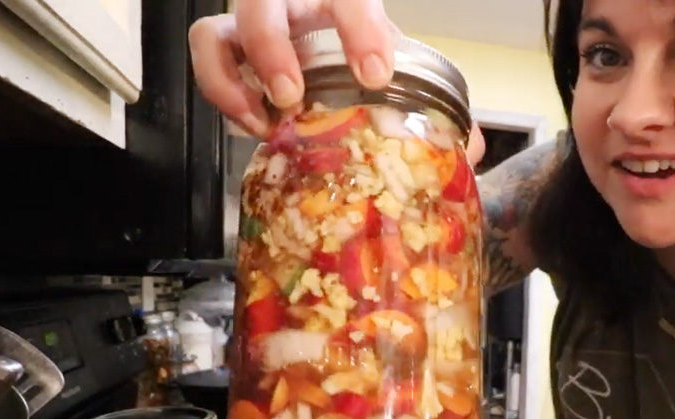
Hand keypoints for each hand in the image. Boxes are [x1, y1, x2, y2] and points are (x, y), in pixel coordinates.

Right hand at [187, 0, 486, 165]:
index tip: (375, 76)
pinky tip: (252, 125)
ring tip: (263, 119)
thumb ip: (431, 98)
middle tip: (294, 98)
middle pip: (262, 0)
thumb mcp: (398, 60)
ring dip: (232, 78)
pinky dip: (221, 93)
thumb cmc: (364, 47)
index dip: (359, 31)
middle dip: (273, 49)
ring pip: (215, 30)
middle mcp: (292, 1)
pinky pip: (206, 59)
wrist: (340, 33)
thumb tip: (469, 148)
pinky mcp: (227, 48)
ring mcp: (253, 23)